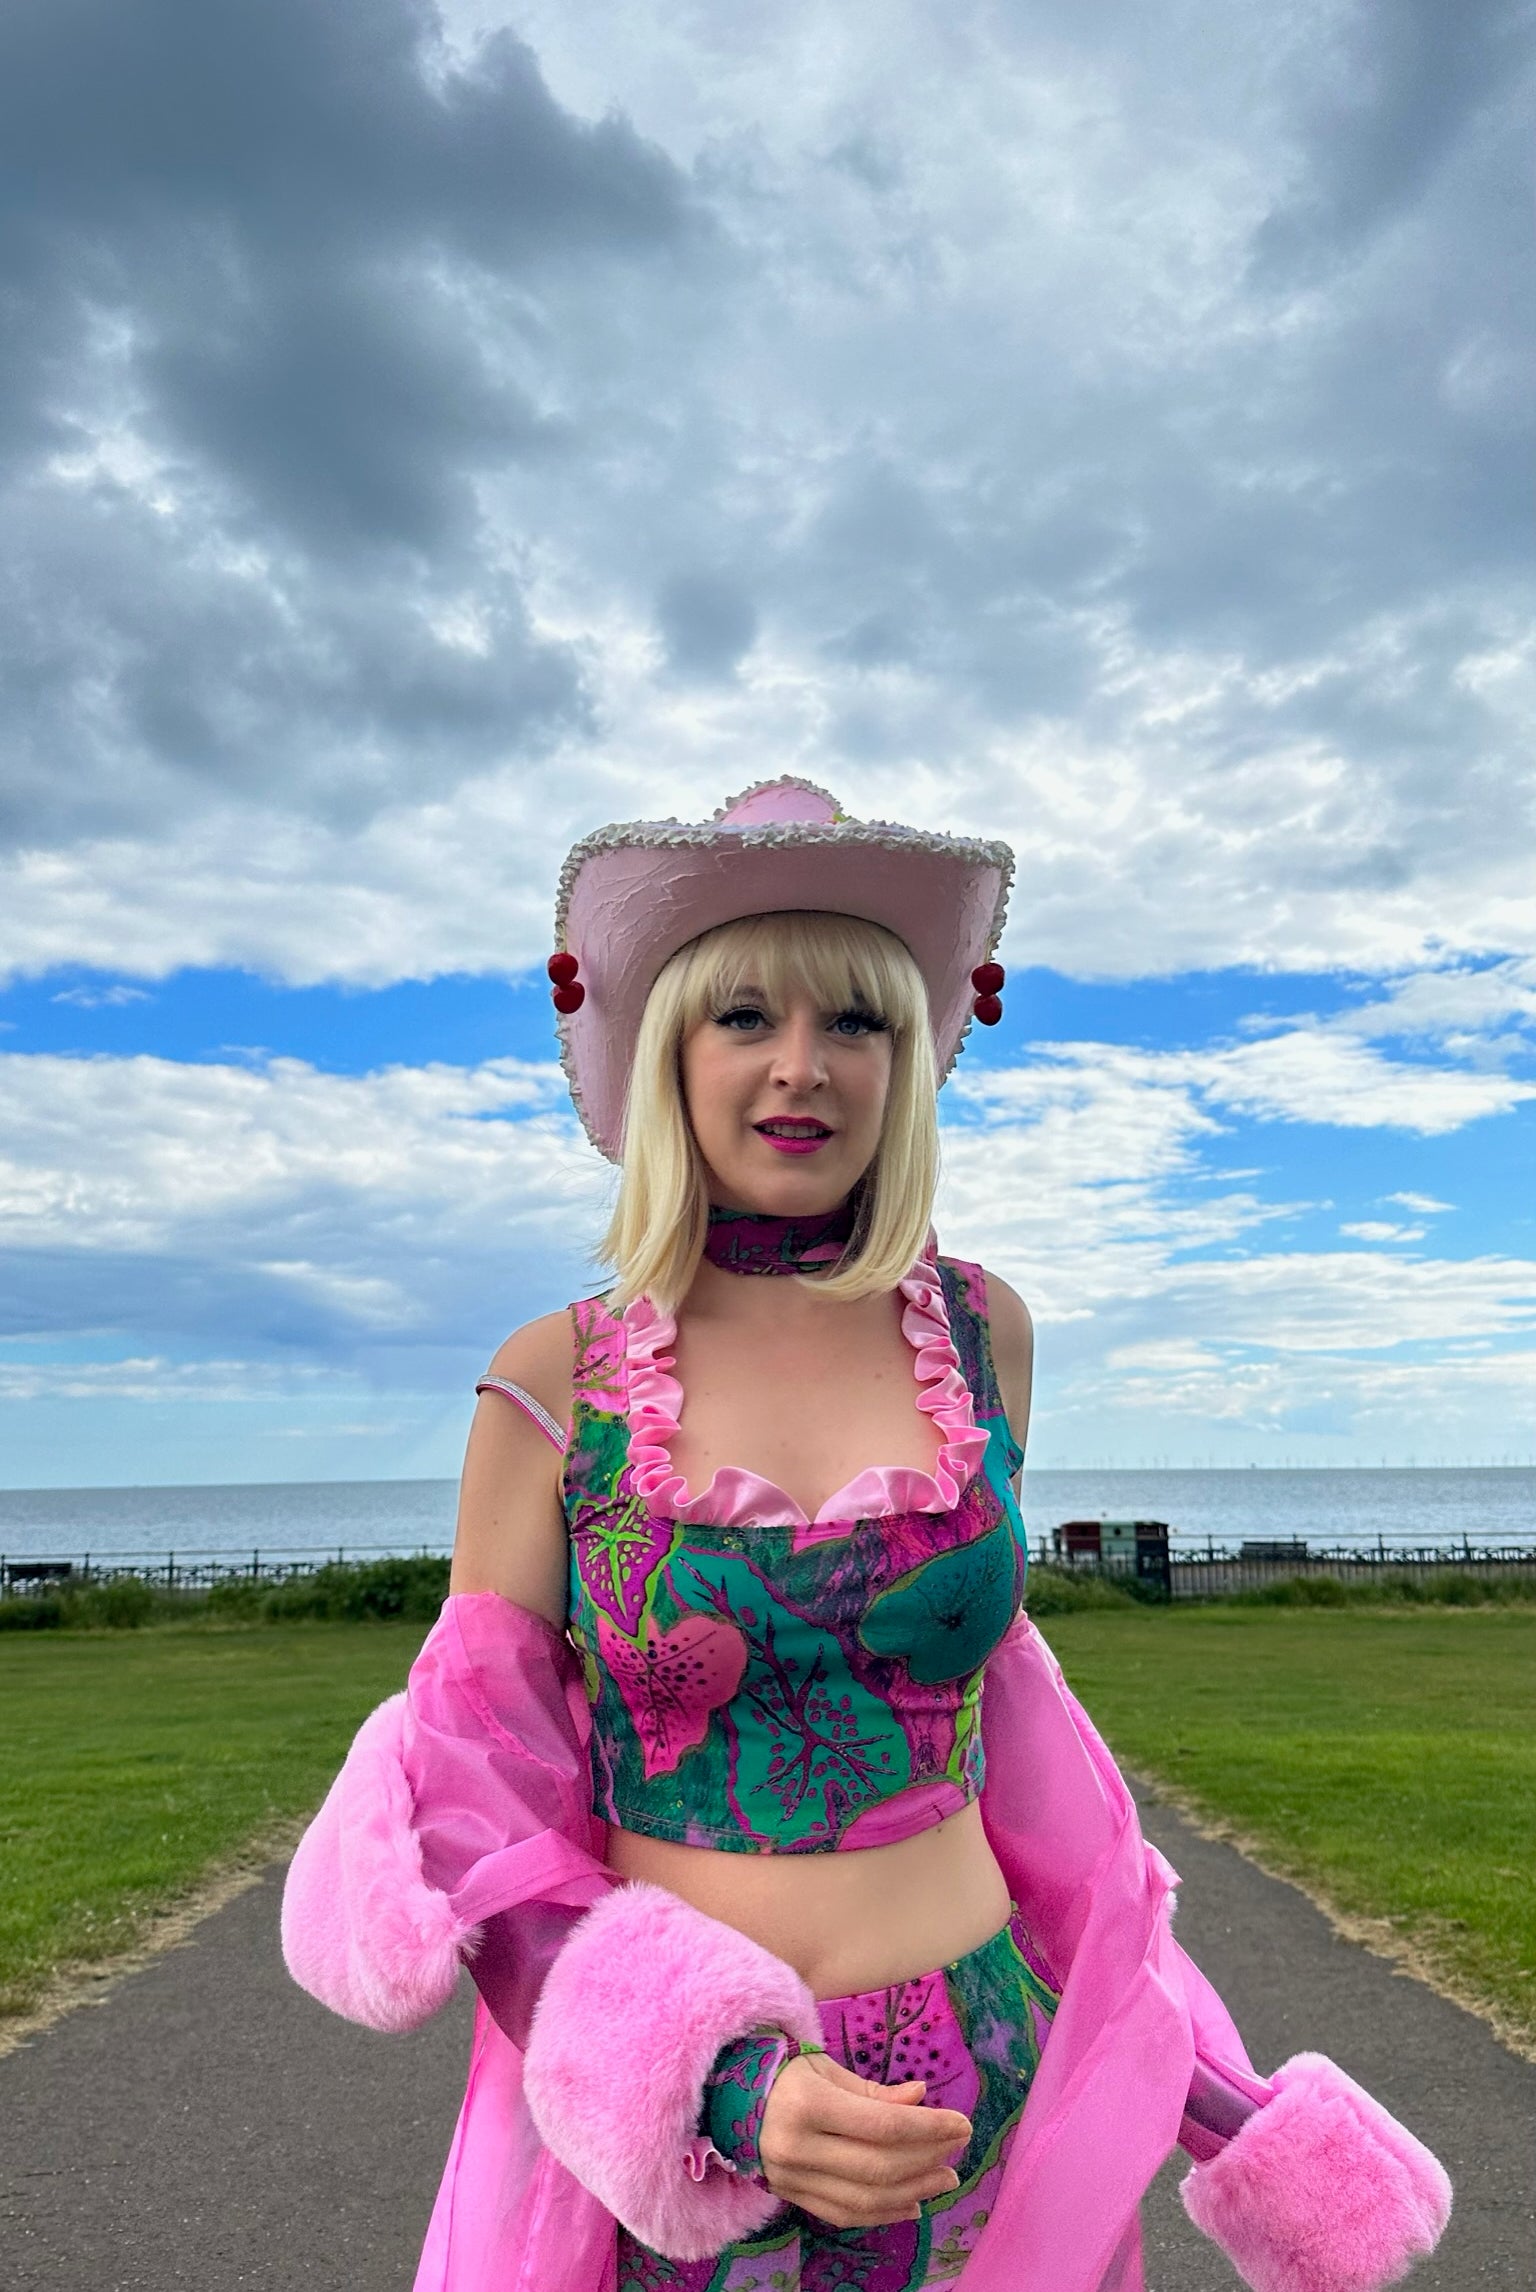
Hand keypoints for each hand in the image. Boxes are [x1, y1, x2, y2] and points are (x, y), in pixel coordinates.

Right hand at [757, 2050, 971, 2229]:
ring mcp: (792, 2179)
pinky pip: (845, 2214)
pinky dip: (883, 2213)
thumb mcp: (828, 2069)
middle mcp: (797, 2147)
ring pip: (865, 2198)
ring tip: (943, 2178)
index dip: (928, 2128)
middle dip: (926, 2161)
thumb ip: (876, 2092)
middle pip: (878, 2166)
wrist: (729, 2098)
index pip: (881, 2126)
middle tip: (957, 2152)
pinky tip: (912, 2203)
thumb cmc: (787, 2075)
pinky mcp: (792, 2197)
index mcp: (809, 2105)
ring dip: (913, 2191)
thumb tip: (922, 2098)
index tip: (962, 2124)